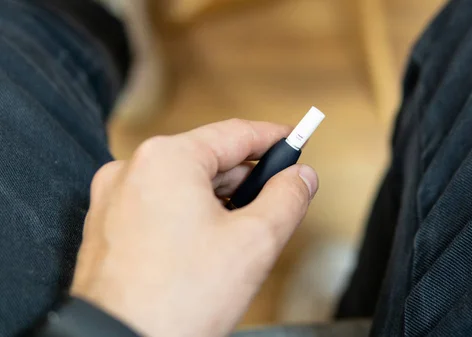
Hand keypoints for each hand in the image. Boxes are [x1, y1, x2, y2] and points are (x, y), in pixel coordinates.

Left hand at [70, 119, 318, 336]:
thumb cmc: (180, 299)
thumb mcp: (255, 242)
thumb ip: (288, 198)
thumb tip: (302, 176)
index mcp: (167, 159)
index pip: (235, 133)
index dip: (274, 137)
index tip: (296, 141)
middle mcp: (133, 169)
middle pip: (209, 159)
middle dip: (248, 178)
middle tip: (279, 197)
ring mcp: (114, 198)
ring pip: (184, 184)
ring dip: (220, 200)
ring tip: (244, 232)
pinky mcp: (107, 226)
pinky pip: (160, 205)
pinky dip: (190, 215)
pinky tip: (209, 245)